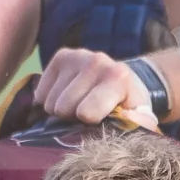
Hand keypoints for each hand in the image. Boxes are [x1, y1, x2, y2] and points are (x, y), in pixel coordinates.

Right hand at [36, 47, 153, 125]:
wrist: (122, 78)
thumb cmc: (127, 105)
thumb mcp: (139, 118)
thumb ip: (139, 124)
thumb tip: (130, 118)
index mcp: (118, 77)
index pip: (85, 112)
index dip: (88, 122)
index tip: (99, 119)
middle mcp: (97, 61)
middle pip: (62, 108)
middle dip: (71, 117)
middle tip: (87, 112)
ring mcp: (77, 55)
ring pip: (49, 102)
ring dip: (61, 109)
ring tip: (79, 103)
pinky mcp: (62, 56)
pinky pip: (40, 93)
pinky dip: (49, 100)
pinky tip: (67, 95)